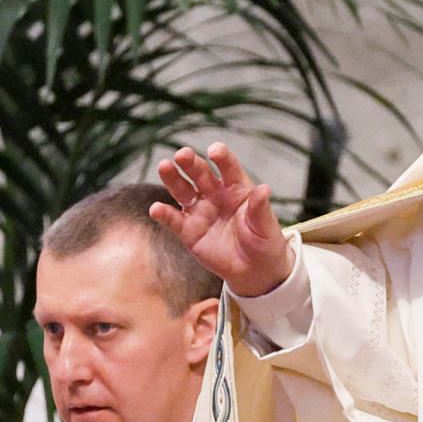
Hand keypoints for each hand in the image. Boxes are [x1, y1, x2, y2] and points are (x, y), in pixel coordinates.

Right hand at [150, 143, 290, 297]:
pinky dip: (164, 214)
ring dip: (172, 178)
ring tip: (164, 166)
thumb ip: (260, 208)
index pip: (228, 168)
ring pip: (182, 190)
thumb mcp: (266, 226)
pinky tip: (156, 209)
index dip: (222, 157)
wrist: (255, 270)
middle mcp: (215, 194)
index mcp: (237, 188)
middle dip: (191, 163)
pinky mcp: (188, 231)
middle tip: (183, 154)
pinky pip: (174, 220)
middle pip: (200, 173)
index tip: (215, 151)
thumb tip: (264, 189)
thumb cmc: (264, 242)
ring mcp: (200, 211)